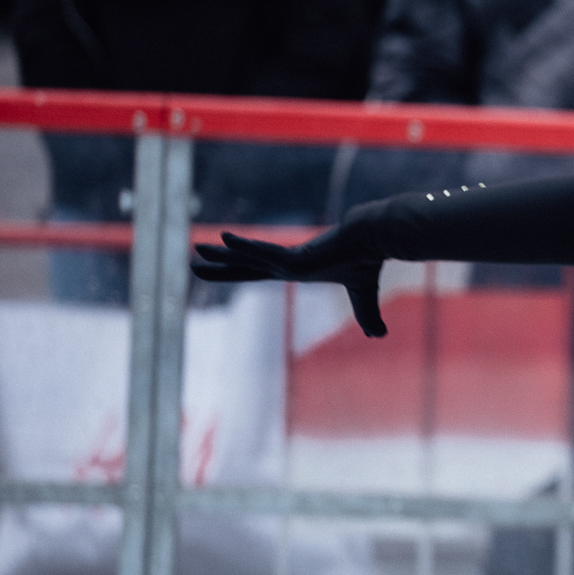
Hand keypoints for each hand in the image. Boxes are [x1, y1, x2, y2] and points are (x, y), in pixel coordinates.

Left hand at [193, 230, 387, 336]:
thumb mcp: (365, 296)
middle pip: (244, 265)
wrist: (374, 239)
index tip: (215, 268)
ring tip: (196, 248)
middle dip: (219, 266)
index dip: (234, 271)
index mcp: (295, 269)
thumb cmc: (367, 261)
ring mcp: (288, 259)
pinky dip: (243, 246)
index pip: (256, 272)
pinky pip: (263, 251)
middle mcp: (285, 263)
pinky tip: (223, 238)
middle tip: (193, 262)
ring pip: (247, 257)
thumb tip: (379, 336)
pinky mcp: (294, 256)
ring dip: (221, 254)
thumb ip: (367, 316)